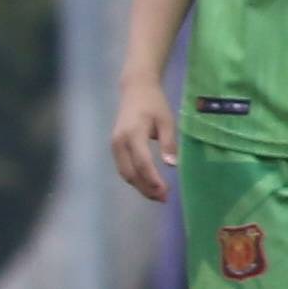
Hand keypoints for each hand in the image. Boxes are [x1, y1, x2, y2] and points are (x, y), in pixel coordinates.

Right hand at [109, 80, 177, 202]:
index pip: (142, 163)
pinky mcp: (115, 147)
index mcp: (133, 134)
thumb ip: (168, 143)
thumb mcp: (166, 121)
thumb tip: (172, 165)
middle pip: (130, 172)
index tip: (166, 192)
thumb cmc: (154, 104)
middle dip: (146, 188)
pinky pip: (123, 167)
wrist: (135, 89)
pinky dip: (135, 179)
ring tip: (157, 195)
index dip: (153, 180)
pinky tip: (148, 184)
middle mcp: (119, 142)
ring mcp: (115, 145)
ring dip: (140, 186)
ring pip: (125, 173)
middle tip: (164, 198)